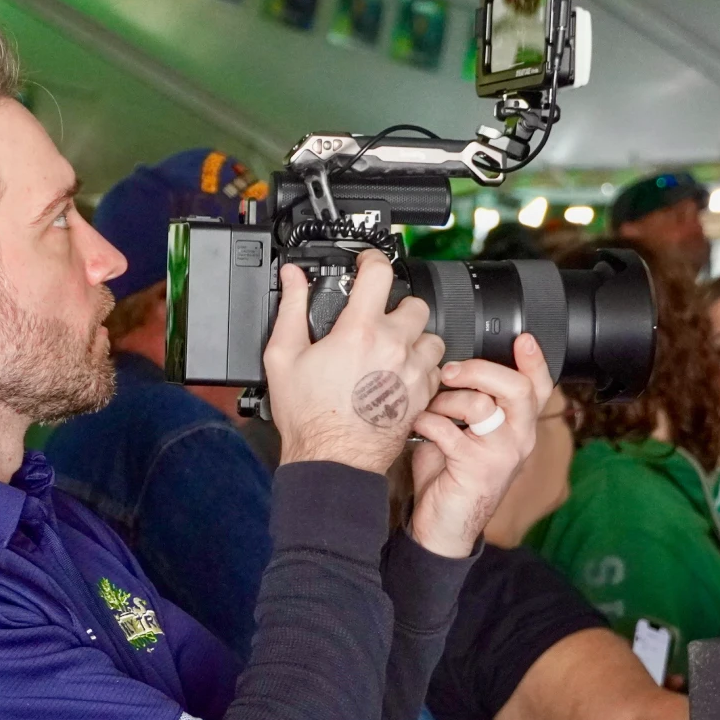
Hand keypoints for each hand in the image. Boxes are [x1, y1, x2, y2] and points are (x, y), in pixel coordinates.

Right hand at [265, 250, 443, 473]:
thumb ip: (291, 308)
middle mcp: (394, 347)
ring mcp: (412, 372)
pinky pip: (435, 369)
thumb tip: (293, 278)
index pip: (379, 272)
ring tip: (392, 349)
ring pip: (432, 337)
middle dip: (396, 307)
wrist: (333, 460)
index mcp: (360, 331)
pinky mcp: (422, 395)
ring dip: (414, 338)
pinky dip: (421, 367)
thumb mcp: (284, 356)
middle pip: (414, 304)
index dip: (372, 259)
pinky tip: (398, 374)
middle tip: (377, 320)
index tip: (367, 263)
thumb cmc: (309, 416)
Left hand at [407, 333, 552, 557]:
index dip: (535, 361)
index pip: (539, 388)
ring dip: (446, 400)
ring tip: (430, 409)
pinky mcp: (476, 468)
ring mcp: (501, 455)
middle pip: (518, 389)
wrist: (443, 526)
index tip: (522, 339)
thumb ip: (468, 402)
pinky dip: (427, 422)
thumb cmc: (451, 475)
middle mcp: (519, 439)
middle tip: (451, 371)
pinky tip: (419, 427)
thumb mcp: (465, 433)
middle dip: (479, 370)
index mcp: (519, 427)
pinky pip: (449, 430)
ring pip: (481, 405)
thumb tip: (447, 365)